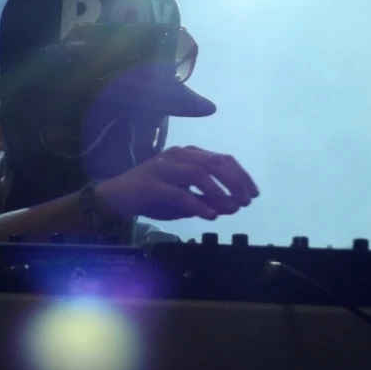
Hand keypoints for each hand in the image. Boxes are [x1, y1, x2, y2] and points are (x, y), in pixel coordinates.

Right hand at [95, 146, 258, 220]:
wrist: (117, 196)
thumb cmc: (153, 195)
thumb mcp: (185, 195)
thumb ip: (207, 198)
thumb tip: (233, 206)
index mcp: (188, 154)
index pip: (222, 158)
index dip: (241, 175)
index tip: (253, 194)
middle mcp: (177, 156)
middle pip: (214, 162)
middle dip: (234, 182)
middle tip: (245, 202)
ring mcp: (163, 169)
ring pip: (198, 174)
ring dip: (219, 193)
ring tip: (231, 209)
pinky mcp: (152, 185)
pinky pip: (180, 194)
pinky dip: (199, 205)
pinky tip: (211, 215)